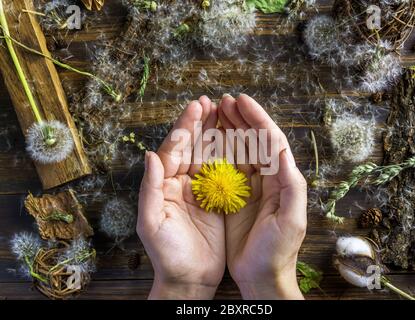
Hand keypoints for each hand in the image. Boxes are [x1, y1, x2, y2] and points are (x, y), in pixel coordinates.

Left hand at [137, 96, 225, 299]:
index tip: (197, 105)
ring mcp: (200, 189)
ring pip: (209, 155)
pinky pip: (223, 171)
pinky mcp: (217, 199)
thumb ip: (150, 188)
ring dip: (216, 133)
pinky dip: (230, 154)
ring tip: (225, 112)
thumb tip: (149, 155)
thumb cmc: (167, 253)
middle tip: (212, 101)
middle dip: (201, 123)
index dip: (185, 126)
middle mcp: (181, 182)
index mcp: (164, 184)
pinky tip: (237, 140)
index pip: (174, 148)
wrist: (189, 278)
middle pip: (192, 146)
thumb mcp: (152, 222)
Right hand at [219, 94, 306, 299]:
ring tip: (216, 112)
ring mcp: (249, 187)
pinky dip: (218, 152)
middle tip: (224, 101)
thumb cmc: (278, 251)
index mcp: (281, 180)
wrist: (262, 276)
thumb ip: (291, 186)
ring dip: (229, 130)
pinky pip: (225, 169)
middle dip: (241, 118)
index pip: (270, 141)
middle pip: (253, 141)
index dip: (257, 118)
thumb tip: (281, 151)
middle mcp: (266, 179)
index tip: (241, 100)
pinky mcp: (233, 198)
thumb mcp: (290, 220)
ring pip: (238, 150)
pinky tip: (208, 141)